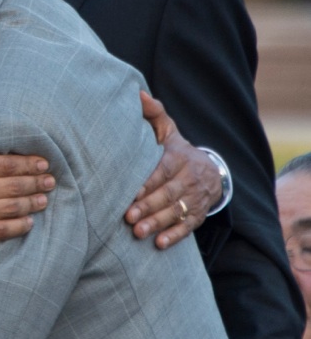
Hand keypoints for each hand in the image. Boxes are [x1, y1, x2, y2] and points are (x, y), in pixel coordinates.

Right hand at [0, 130, 55, 247]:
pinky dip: (17, 227)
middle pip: (10, 186)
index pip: (3, 164)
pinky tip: (29, 222)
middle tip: (50, 181)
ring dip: (30, 203)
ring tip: (43, 199)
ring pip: (8, 208)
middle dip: (34, 182)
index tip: (42, 163)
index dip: (27, 163)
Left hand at [125, 92, 221, 249]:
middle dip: (149, 206)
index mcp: (179, 157)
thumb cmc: (176, 150)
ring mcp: (195, 198)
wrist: (210, 171)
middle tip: (128, 218)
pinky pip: (189, 227)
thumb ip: (154, 115)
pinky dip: (175, 236)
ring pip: (177, 211)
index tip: (130, 193)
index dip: (148, 183)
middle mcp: (189, 178)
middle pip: (169, 194)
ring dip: (158, 223)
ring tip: (139, 232)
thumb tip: (138, 94)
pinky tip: (160, 244)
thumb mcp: (168, 131)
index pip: (163, 170)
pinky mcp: (199, 214)